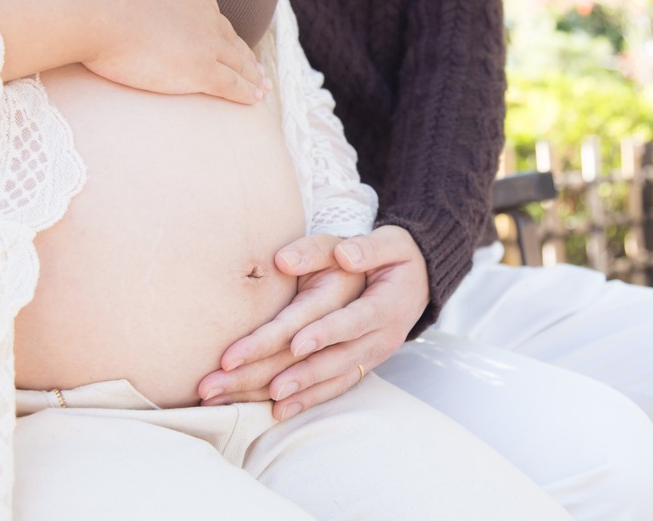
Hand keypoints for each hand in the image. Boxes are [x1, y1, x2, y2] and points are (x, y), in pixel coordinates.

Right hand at [83, 0, 268, 101]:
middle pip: (229, 36)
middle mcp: (204, 10)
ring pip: (238, 61)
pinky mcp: (202, 69)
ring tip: (262, 87)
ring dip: (252, 75)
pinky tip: (255, 100)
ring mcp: (206, 41)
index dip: (219, 30)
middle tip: (255, 67)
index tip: (227, 40)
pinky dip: (247, 93)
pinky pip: (233, 84)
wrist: (94, 8)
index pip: (208, 11)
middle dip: (243, 53)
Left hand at [197, 226, 429, 419]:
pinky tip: (276, 410)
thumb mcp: (390, 242)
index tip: (294, 343)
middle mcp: (379, 338)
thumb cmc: (395, 257)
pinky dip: (306, 400)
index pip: (352, 322)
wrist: (420, 282)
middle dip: (283, 369)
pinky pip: (332, 388)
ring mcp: (370, 356)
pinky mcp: (360, 366)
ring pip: (327, 378)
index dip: (325, 333)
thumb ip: (366, 247)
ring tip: (244, 397)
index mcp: (385, 305)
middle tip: (232, 373)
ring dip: (287, 389)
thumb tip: (343, 255)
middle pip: (330, 358)